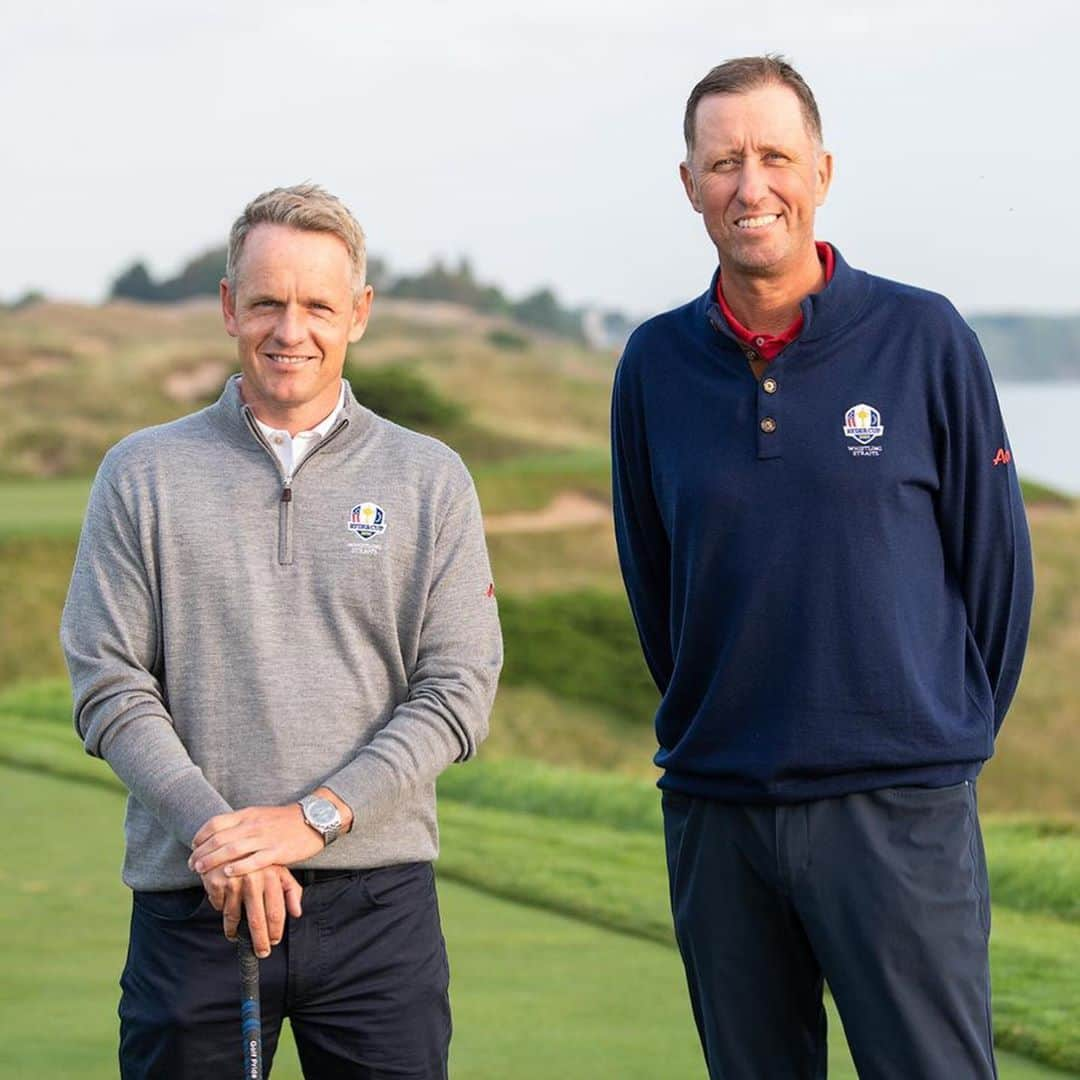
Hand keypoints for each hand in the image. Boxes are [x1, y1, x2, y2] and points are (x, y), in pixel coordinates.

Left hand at [190, 802, 322, 877]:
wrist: (313, 820)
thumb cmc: (284, 821)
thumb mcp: (260, 815)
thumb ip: (241, 823)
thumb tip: (219, 835)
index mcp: (248, 815)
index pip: (216, 823)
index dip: (200, 836)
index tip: (193, 847)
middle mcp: (253, 825)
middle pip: (220, 838)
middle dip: (201, 853)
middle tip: (192, 865)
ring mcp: (265, 838)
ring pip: (232, 850)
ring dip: (213, 861)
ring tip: (201, 871)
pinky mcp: (277, 851)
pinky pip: (254, 860)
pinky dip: (238, 867)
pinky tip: (227, 875)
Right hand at [201, 864, 302, 957]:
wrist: (231, 836)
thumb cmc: (259, 856)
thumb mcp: (279, 867)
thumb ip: (290, 889)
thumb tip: (297, 913)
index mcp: (272, 875)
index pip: (276, 911)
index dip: (275, 930)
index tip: (273, 942)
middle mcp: (253, 878)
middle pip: (256, 920)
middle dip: (258, 941)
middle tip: (260, 952)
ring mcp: (233, 880)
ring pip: (233, 917)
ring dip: (233, 930)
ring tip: (235, 936)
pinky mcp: (215, 882)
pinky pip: (218, 906)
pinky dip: (220, 908)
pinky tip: (224, 905)